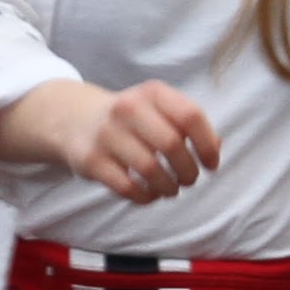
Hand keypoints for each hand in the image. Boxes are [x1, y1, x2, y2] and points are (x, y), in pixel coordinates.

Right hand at [0, 78, 221, 202]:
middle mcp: (128, 108)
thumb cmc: (130, 119)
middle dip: (188, 170)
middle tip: (188, 180)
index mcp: (152, 93)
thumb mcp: (157, 108)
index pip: (190, 116)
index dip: (207, 144)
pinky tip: (149, 194)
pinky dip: (145, 197)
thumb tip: (215, 150)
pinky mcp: (91, 159)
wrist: (74, 119)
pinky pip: (127, 187)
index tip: (211, 164)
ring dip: (168, 187)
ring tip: (170, 189)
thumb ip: (187, 125)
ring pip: (150, 169)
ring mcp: (107, 134)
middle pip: (171, 144)